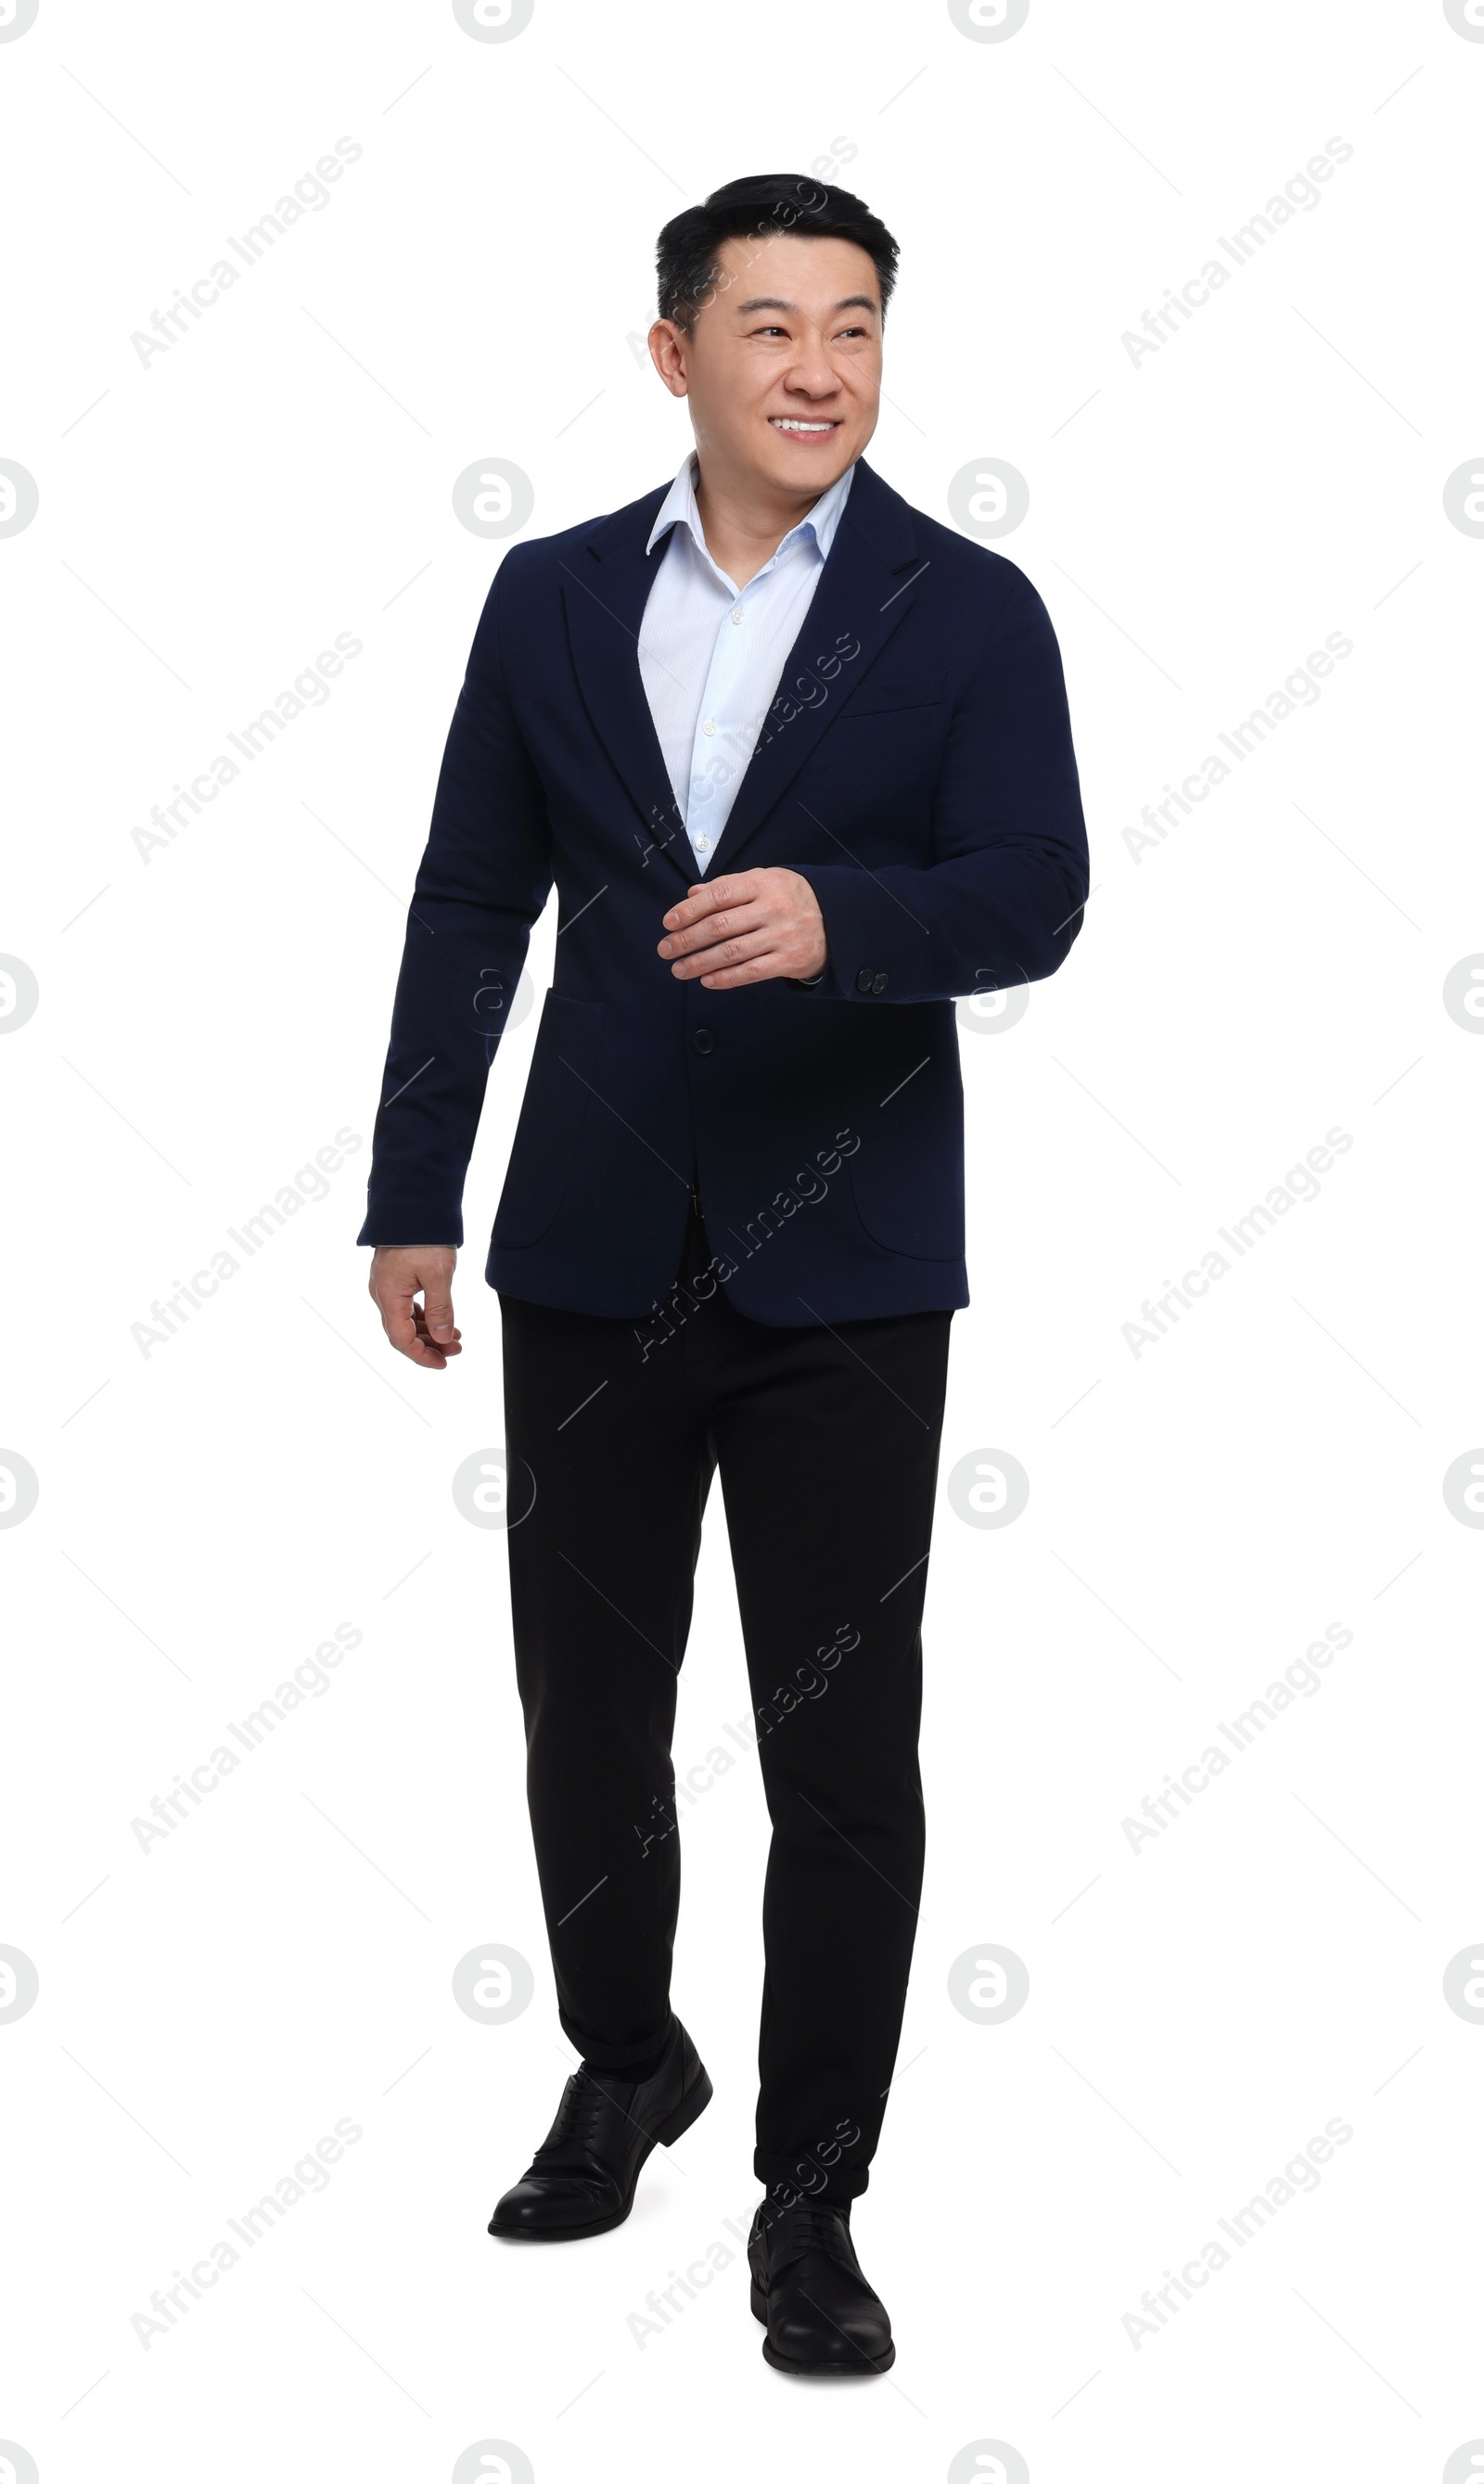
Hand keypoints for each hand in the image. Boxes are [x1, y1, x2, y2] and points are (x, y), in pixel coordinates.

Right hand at [369, 1245, 461, 1367]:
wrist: (413, 1204)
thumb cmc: (422, 1235)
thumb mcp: (439, 1275)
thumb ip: (441, 1309)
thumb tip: (443, 1337)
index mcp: (389, 1296)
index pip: (401, 1340)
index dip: (422, 1356)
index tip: (442, 1362)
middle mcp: (382, 1294)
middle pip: (402, 1332)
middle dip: (429, 1345)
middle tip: (455, 1349)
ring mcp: (386, 1285)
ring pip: (405, 1319)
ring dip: (428, 1330)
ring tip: (454, 1336)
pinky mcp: (393, 1276)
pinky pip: (406, 1305)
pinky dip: (424, 1315)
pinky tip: (440, 1318)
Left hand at [657, 867, 826, 988]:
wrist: (835, 919)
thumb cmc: (789, 897)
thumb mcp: (763, 881)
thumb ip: (727, 887)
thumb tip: (691, 895)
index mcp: (762, 883)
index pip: (718, 896)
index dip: (689, 910)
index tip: (668, 923)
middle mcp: (772, 908)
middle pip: (719, 926)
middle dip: (686, 940)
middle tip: (665, 950)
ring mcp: (781, 935)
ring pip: (731, 952)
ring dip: (699, 963)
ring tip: (679, 969)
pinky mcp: (789, 960)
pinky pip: (751, 972)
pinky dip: (725, 978)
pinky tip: (706, 980)